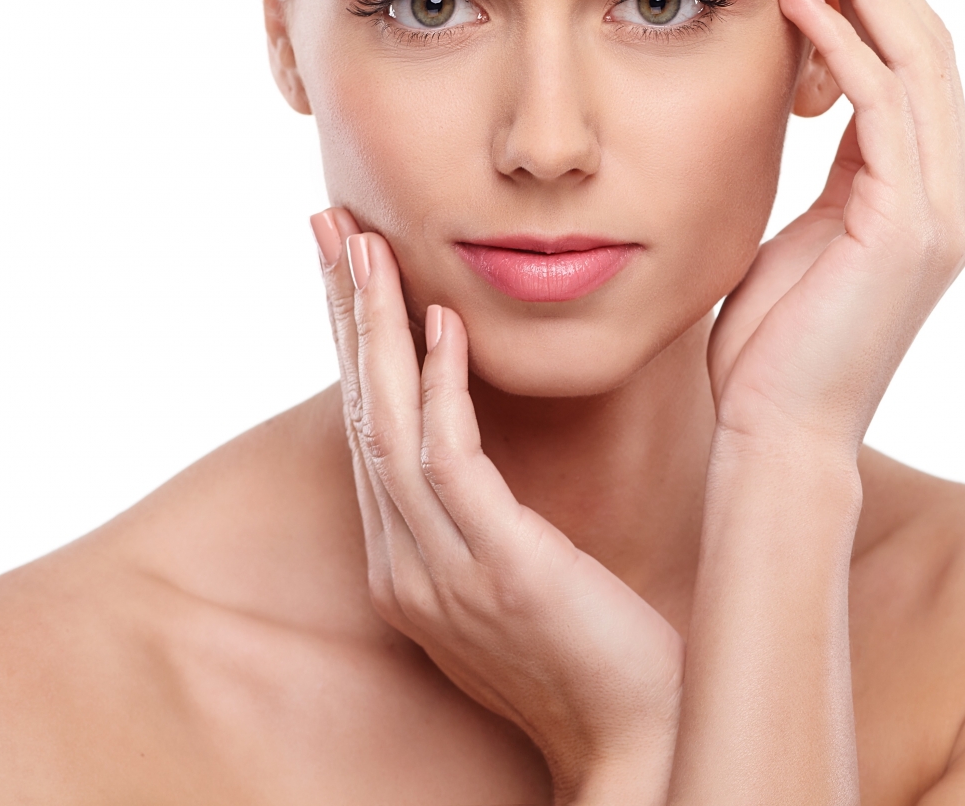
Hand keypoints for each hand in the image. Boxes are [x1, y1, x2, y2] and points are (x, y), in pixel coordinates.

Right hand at [312, 209, 684, 804]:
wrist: (639, 741)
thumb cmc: (597, 656)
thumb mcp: (522, 576)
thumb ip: (491, 518)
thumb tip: (490, 461)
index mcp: (407, 563)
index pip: (368, 429)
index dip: (354, 342)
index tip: (347, 263)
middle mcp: (405, 564)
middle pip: (359, 413)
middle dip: (342, 313)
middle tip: (325, 224)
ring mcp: (441, 570)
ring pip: (387, 425)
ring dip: (376, 328)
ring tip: (366, 246)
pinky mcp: (494, 567)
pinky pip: (450, 460)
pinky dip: (442, 385)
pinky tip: (442, 324)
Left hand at [708, 0, 964, 453]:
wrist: (778, 437)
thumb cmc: (770, 349)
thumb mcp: (797, 234)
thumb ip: (822, 170)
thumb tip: (803, 97)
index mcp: (926, 192)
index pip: (914, 61)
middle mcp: (952, 193)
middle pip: (928, 42)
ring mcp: (942, 210)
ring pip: (916, 59)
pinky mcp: (913, 228)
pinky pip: (881, 107)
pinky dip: (842, 43)